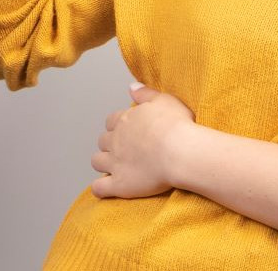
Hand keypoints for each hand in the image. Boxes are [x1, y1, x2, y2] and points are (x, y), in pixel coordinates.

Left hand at [90, 83, 195, 198]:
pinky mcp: (119, 183)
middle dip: (110, 145)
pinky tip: (106, 189)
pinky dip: (100, 188)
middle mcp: (115, 140)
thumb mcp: (164, 100)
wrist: (180, 151)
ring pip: (97, 161)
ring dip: (103, 164)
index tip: (129, 132)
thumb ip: (145, 93)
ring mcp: (115, 162)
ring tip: (115, 168)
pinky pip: (99, 188)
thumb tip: (131, 87)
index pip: (112, 121)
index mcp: (125, 120)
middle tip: (125, 151)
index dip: (118, 127)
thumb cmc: (176, 126)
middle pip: (103, 141)